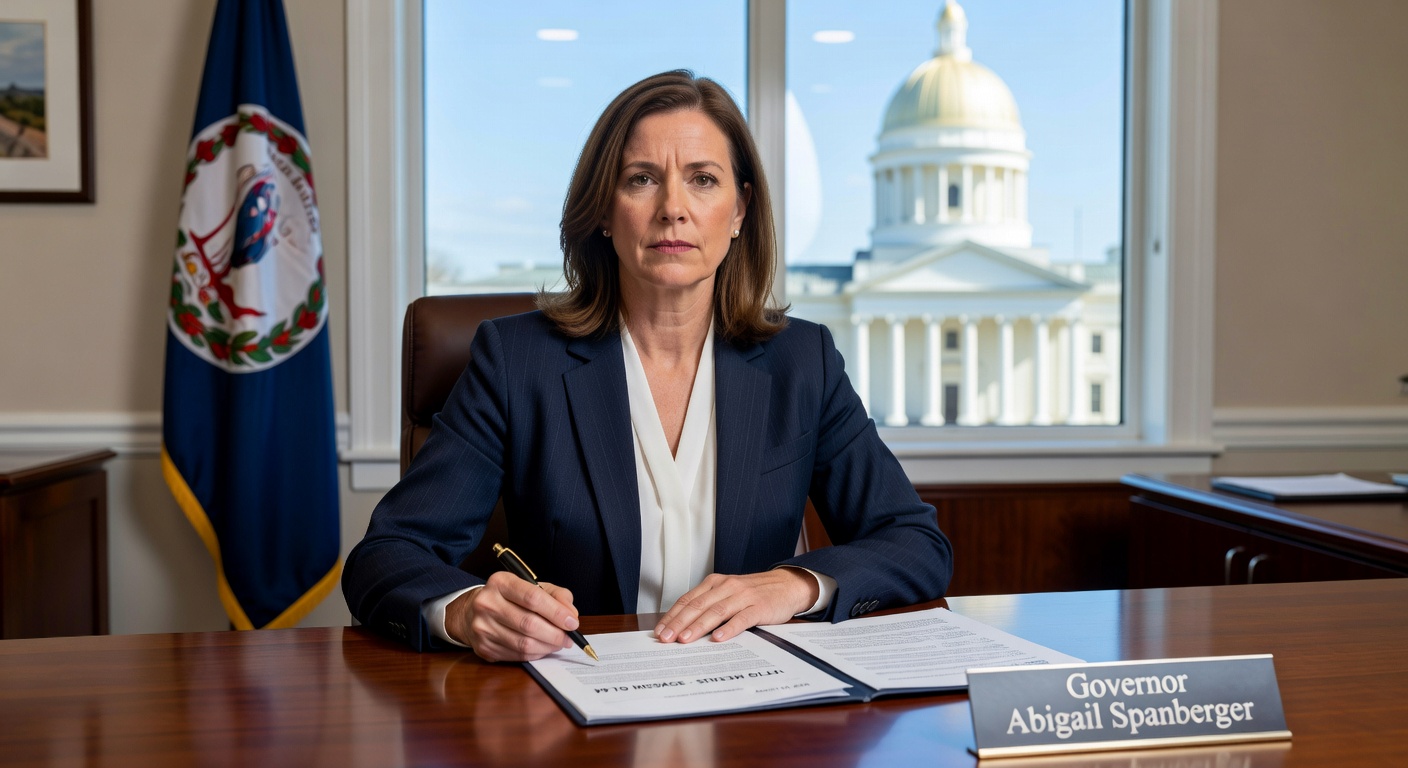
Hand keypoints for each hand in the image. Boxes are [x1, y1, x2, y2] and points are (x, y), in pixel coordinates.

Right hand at [447, 571, 579, 661]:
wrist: (473, 612)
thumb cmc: (510, 598)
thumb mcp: (533, 586)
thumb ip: (557, 596)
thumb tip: (571, 615)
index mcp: (500, 582)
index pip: (533, 598)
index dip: (556, 612)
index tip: (572, 622)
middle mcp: (487, 604)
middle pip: (529, 624)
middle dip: (555, 633)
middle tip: (569, 638)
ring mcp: (482, 628)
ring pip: (524, 643)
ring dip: (548, 646)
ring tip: (559, 643)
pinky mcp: (484, 648)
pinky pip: (517, 655)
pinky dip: (536, 654)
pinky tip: (543, 648)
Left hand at [654, 568, 818, 643]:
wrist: (787, 585)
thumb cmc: (754, 593)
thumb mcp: (728, 593)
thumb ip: (708, 605)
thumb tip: (682, 626)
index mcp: (715, 583)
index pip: (688, 600)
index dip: (672, 616)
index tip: (659, 631)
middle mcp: (727, 587)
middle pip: (698, 606)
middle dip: (679, 623)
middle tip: (666, 638)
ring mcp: (743, 597)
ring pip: (716, 611)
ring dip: (698, 626)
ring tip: (685, 639)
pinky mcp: (759, 607)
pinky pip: (741, 619)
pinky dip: (728, 629)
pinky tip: (718, 638)